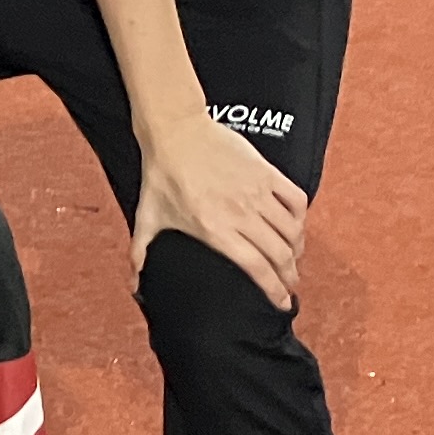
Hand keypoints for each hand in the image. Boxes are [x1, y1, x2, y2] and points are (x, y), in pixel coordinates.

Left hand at [131, 109, 306, 309]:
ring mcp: (256, 192)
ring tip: (294, 259)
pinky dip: (301, 217)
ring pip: (292, 230)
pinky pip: (296, 199)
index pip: (256, 268)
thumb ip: (139, 255)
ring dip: (297, 250)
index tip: (282, 303)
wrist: (175, 131)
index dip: (274, 290)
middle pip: (280, 254)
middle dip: (290, 276)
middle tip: (290, 284)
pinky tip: (295, 226)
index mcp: (216, 230)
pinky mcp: (266, 172)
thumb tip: (132, 286)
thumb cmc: (161, 175)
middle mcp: (241, 214)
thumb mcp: (147, 218)